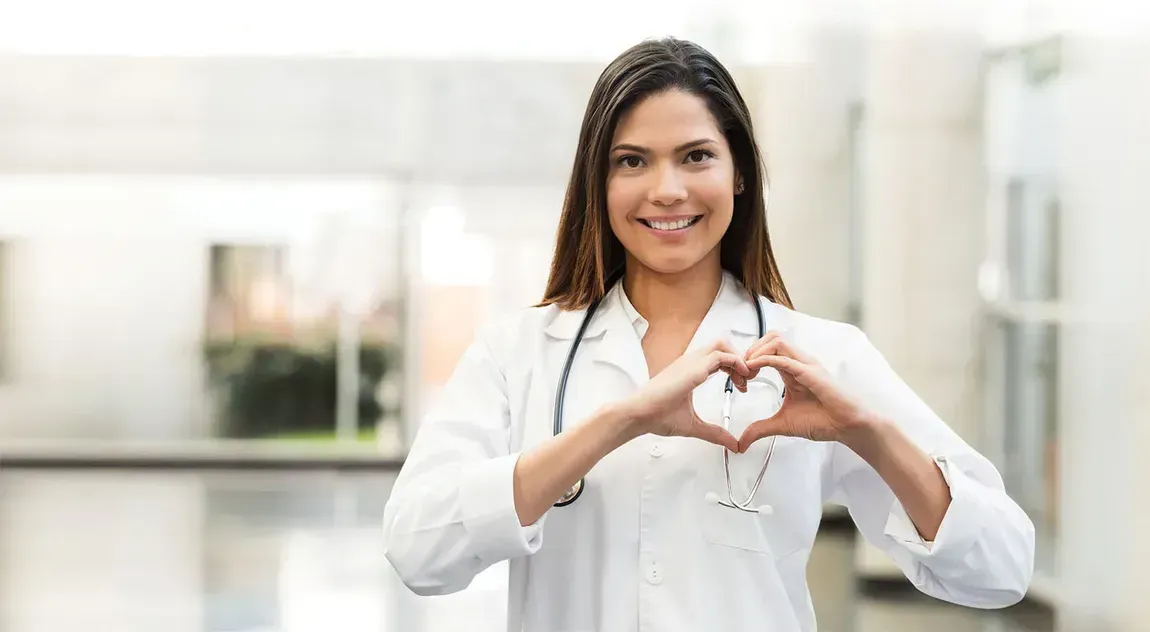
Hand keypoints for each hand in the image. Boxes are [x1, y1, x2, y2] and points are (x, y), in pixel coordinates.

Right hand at [621, 338, 750, 452]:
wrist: (638, 415)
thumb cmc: (656, 416)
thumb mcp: (694, 425)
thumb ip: (714, 433)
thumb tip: (732, 444)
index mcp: (689, 371)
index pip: (717, 358)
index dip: (734, 367)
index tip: (742, 384)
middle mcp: (690, 362)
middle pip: (722, 345)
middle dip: (739, 358)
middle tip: (748, 378)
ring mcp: (690, 363)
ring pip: (722, 344)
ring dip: (738, 358)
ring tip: (747, 376)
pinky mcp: (692, 369)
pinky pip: (720, 355)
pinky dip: (735, 362)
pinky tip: (741, 377)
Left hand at [738, 331, 871, 451]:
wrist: (846, 426)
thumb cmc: (823, 420)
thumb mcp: (782, 424)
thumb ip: (760, 429)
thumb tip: (742, 442)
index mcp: (791, 369)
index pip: (766, 349)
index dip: (748, 359)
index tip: (740, 379)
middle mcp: (798, 362)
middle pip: (770, 338)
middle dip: (750, 350)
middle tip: (741, 371)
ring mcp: (805, 364)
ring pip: (776, 341)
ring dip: (756, 352)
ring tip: (747, 370)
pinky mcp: (810, 372)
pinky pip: (784, 358)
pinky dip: (765, 359)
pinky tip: (754, 369)